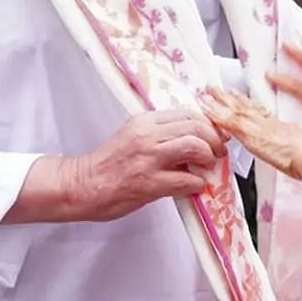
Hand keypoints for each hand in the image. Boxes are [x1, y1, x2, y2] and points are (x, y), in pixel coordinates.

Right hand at [70, 110, 226, 221]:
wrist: (82, 185)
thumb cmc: (109, 164)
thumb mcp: (134, 136)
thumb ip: (160, 133)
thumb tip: (193, 137)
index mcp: (145, 121)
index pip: (188, 114)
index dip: (209, 124)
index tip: (217, 134)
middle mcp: (147, 135)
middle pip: (196, 127)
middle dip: (215, 139)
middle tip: (219, 151)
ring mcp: (148, 159)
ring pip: (194, 147)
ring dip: (208, 158)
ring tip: (208, 166)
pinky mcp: (148, 183)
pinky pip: (186, 179)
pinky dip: (197, 183)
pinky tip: (195, 186)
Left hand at [201, 87, 301, 179]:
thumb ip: (301, 146)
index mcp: (282, 127)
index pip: (259, 113)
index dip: (246, 103)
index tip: (237, 95)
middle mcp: (269, 124)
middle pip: (245, 108)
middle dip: (228, 98)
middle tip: (214, 88)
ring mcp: (260, 128)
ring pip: (234, 112)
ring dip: (218, 102)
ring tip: (205, 93)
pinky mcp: (253, 136)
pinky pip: (230, 123)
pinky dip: (217, 115)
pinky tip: (206, 109)